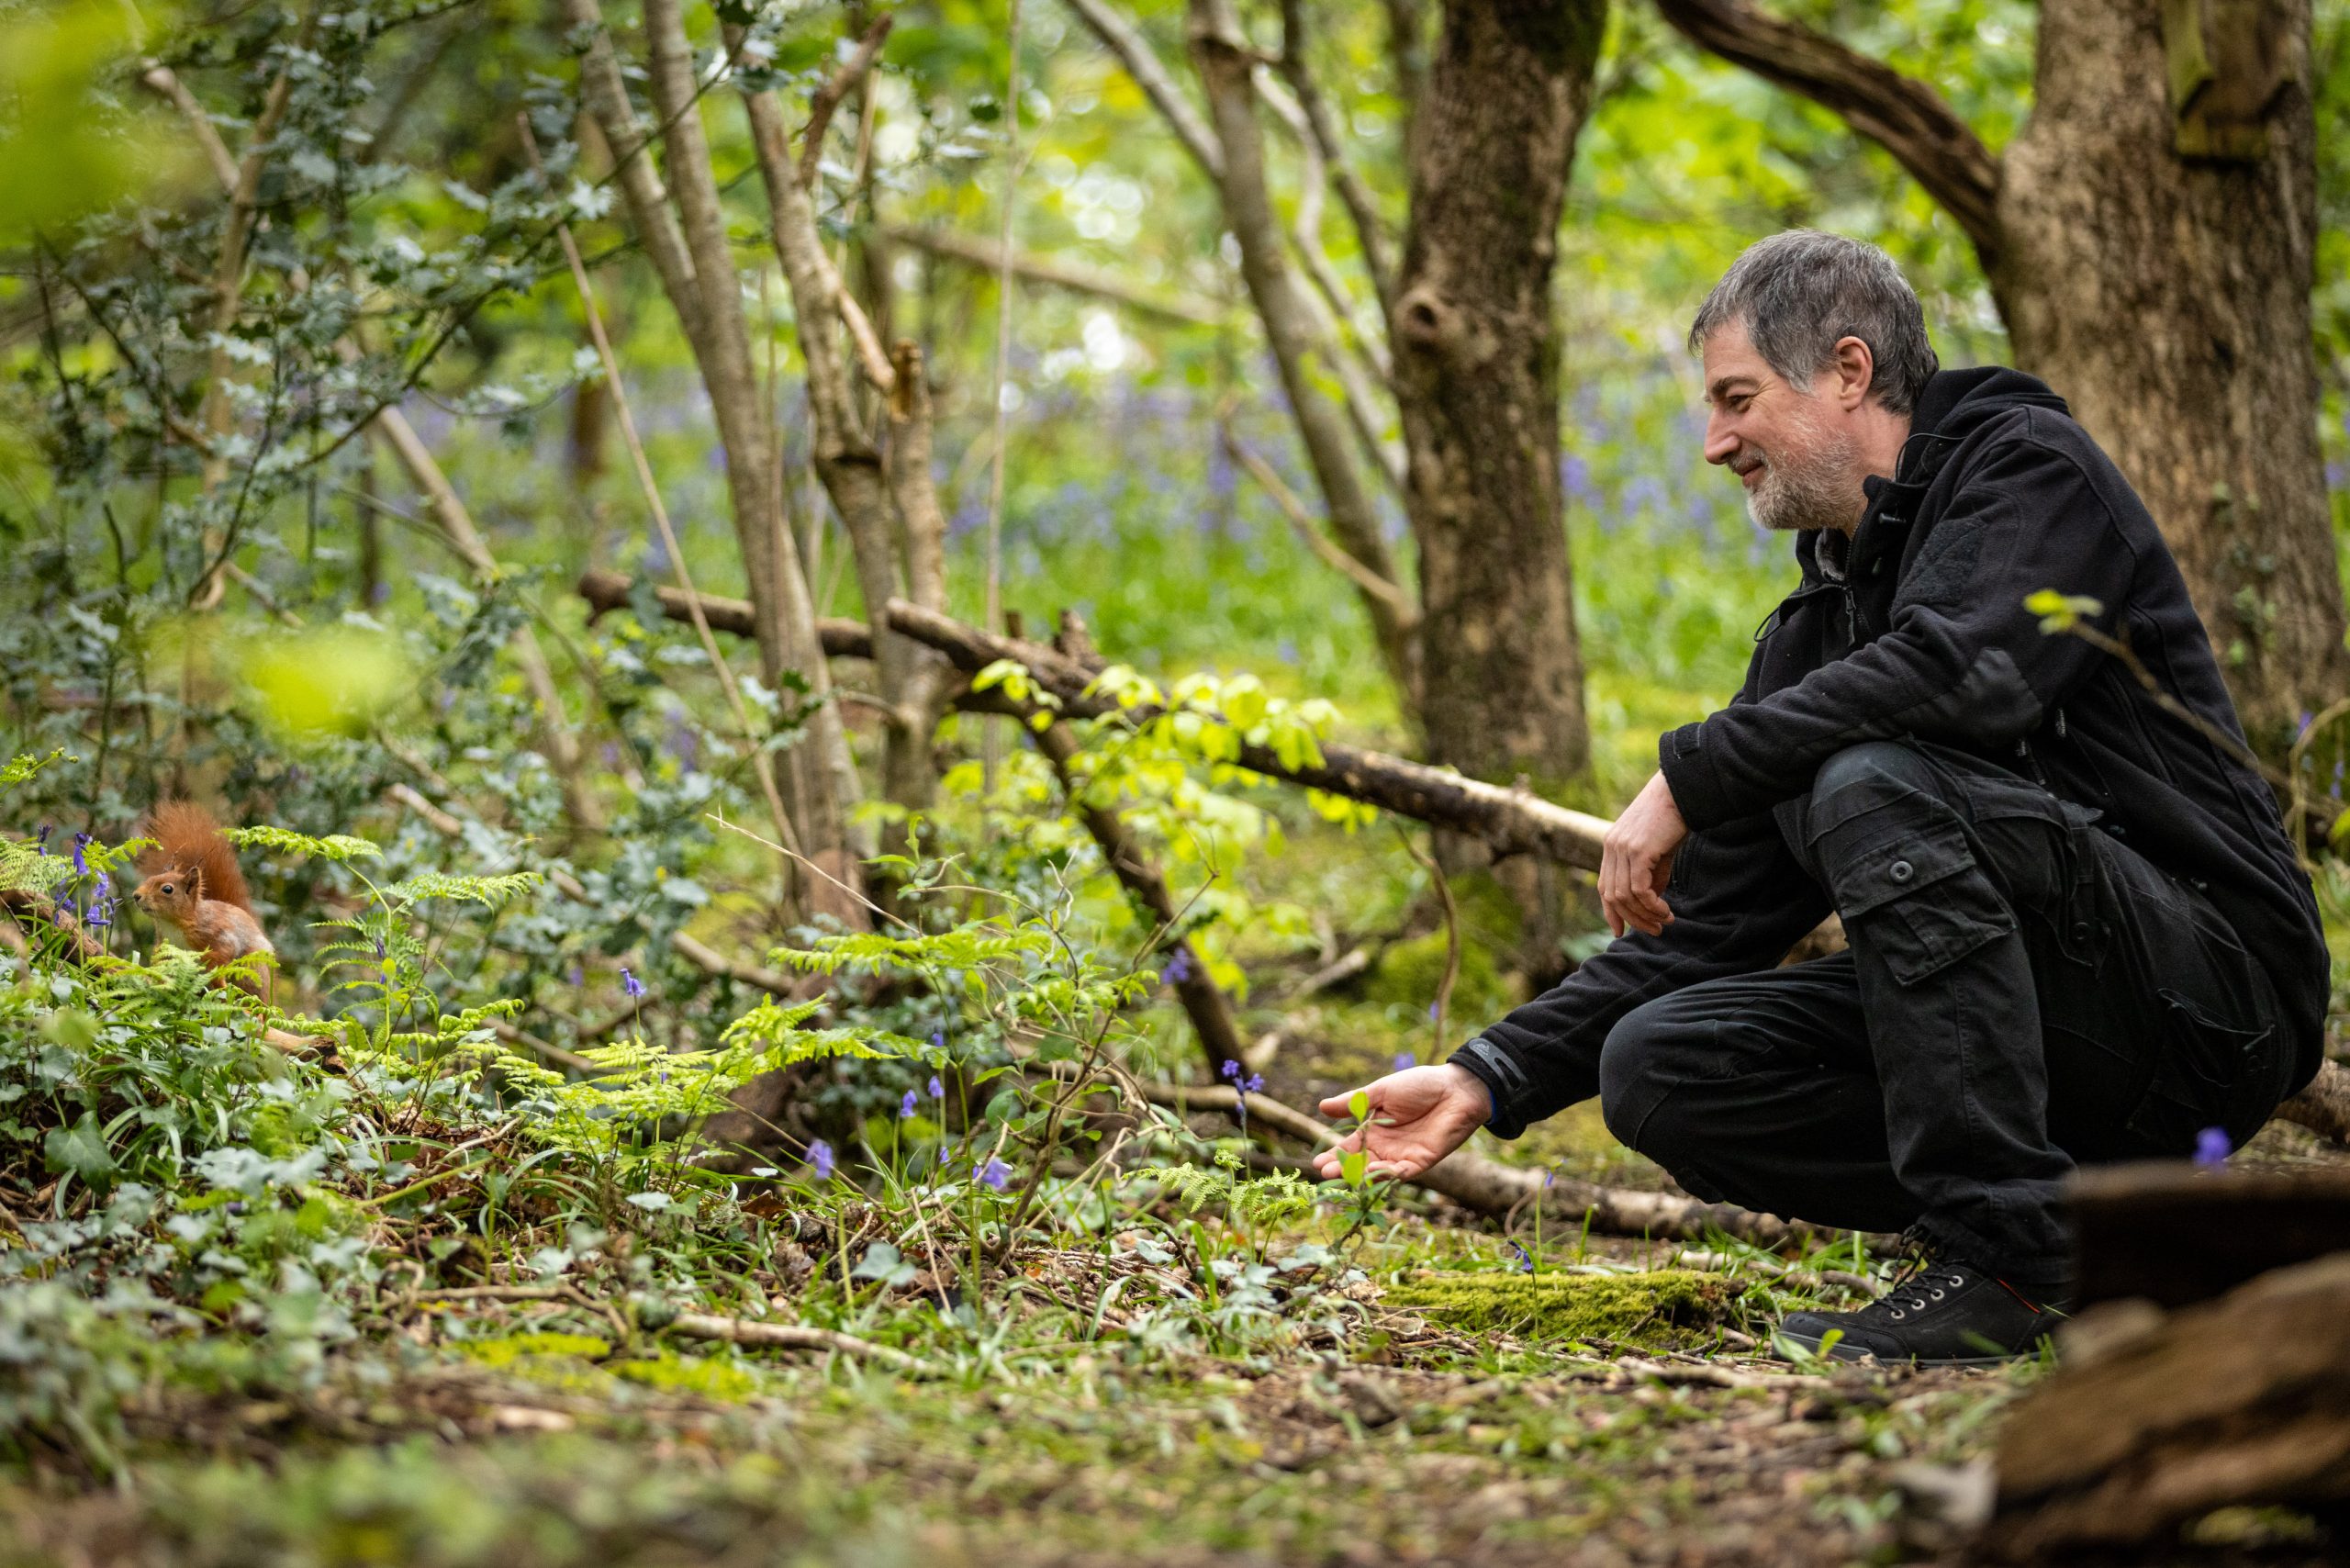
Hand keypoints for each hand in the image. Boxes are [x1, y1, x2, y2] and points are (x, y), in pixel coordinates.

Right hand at [1312, 1064, 1490, 1181]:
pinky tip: (1373, 1173)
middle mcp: (1385, 1147)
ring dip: (1361, 1175)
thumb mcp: (1381, 1091)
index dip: (1334, 1155)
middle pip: (1360, 1163)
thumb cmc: (1419, 1085)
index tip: (1316, 1163)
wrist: (1455, 1089)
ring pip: (1377, 1171)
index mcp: (1374, 1129)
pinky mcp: (1420, 1162)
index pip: (1350, 1147)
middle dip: (1342, 1169)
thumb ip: (1354, 1102)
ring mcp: (1402, 1156)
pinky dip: (1387, 1176)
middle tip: (1324, 1173)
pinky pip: (1401, 1173)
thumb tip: (1321, 1106)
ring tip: (1343, 1175)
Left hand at [1599, 769, 1687, 938]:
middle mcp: (1612, 846)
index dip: (1611, 912)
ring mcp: (1622, 848)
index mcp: (1612, 845)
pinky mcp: (1638, 850)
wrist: (1683, 789)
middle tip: (1655, 930)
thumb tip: (1652, 901)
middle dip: (1633, 919)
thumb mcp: (1659, 850)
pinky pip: (1639, 889)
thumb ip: (1652, 874)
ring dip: (1645, 915)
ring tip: (1665, 922)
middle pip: (1612, 896)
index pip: (1604, 887)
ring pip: (1624, 896)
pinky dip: (1652, 905)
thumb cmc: (1674, 817)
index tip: (1621, 931)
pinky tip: (1666, 911)